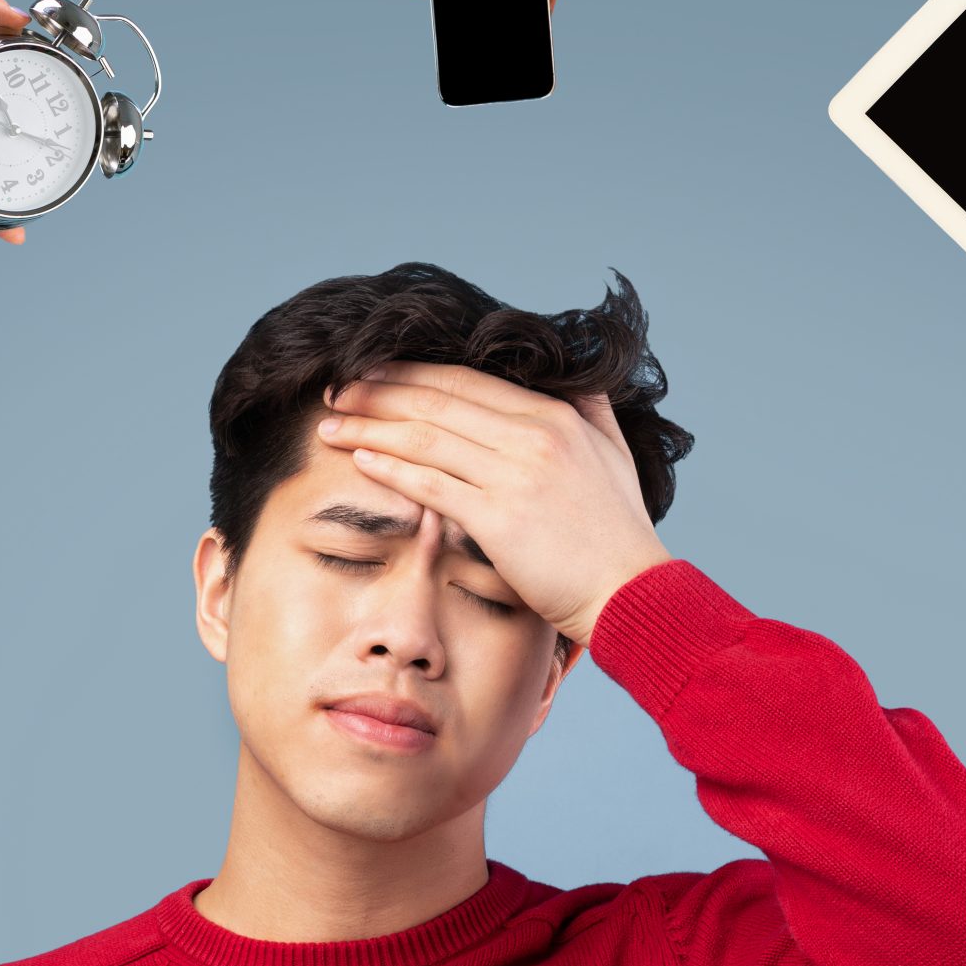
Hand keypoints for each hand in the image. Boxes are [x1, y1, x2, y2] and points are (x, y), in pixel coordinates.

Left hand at [315, 361, 669, 645]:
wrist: (633, 593)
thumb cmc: (620, 534)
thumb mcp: (614, 454)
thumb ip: (592, 412)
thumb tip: (579, 380)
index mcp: (556, 416)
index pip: (467, 381)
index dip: (413, 374)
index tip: (374, 372)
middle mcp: (534, 436)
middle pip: (437, 401)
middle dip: (379, 392)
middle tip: (337, 390)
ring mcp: (516, 475)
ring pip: (426, 438)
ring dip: (371, 427)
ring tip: (331, 424)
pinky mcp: (500, 518)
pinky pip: (432, 484)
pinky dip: (391, 467)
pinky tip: (360, 459)